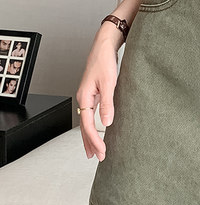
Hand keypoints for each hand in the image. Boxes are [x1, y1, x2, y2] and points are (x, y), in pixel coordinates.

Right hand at [76, 32, 119, 160]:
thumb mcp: (110, 83)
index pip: (88, 125)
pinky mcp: (93, 94)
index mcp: (85, 97)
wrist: (104, 46)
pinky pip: (90, 115)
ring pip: (86, 122)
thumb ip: (108, 104)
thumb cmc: (105, 61)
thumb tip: (107, 123)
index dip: (95, 140)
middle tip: (98, 157)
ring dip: (90, 137)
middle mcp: (84, 98)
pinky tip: (98, 131)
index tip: (102, 151)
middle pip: (84, 127)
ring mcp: (88, 97)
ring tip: (93, 151)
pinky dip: (92, 126)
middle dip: (90, 143)